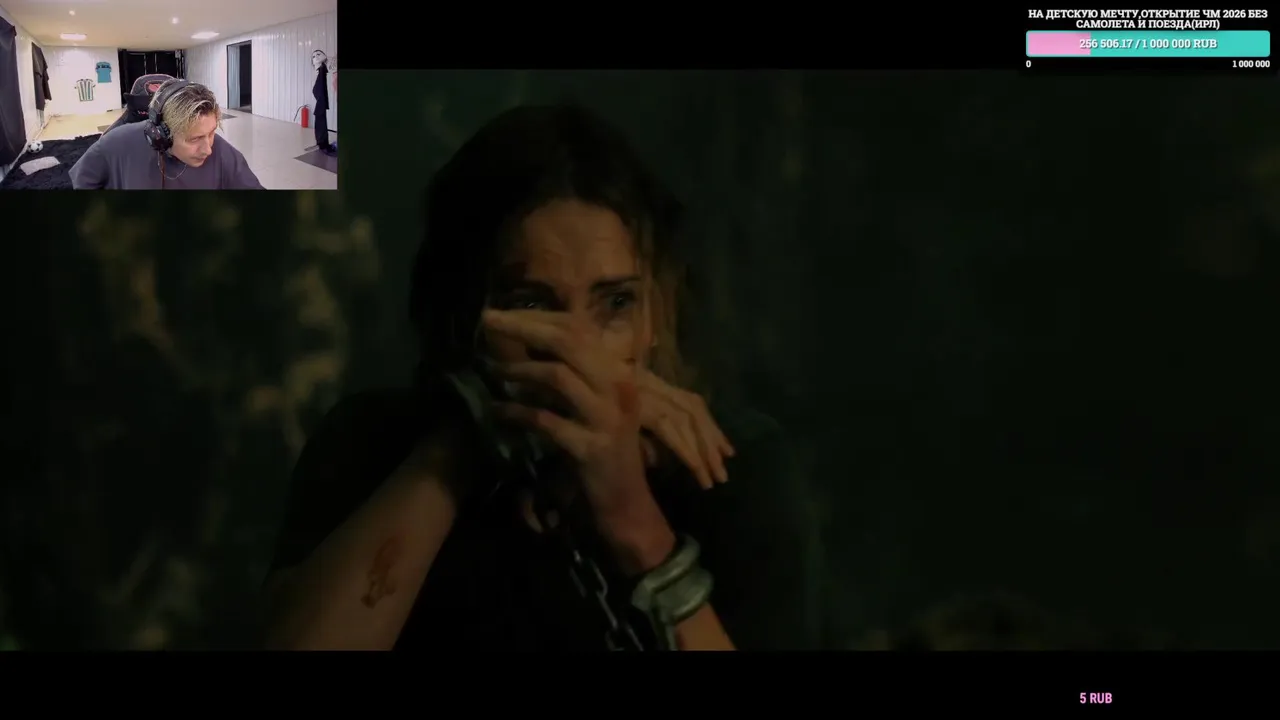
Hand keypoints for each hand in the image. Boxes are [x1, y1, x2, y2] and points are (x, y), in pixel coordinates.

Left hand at [483, 310, 735, 492]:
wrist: (627, 505)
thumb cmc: (606, 452)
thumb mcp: (597, 406)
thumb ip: (573, 375)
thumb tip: (529, 344)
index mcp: (618, 373)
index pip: (579, 328)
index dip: (539, 317)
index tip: (503, 314)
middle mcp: (617, 388)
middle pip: (568, 342)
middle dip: (523, 327)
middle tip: (487, 321)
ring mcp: (606, 418)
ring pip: (557, 376)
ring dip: (518, 369)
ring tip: (492, 370)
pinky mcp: (590, 448)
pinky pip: (546, 421)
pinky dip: (517, 413)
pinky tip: (497, 412)